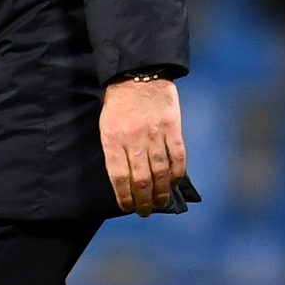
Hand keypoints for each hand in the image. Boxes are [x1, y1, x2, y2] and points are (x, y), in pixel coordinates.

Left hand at [100, 77, 186, 217]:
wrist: (138, 73)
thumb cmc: (118, 102)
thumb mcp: (106, 125)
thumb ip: (114, 149)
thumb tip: (123, 179)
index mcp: (112, 139)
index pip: (118, 177)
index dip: (124, 197)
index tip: (128, 207)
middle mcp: (133, 140)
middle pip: (140, 180)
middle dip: (143, 201)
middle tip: (145, 211)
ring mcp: (154, 134)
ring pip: (160, 172)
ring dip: (161, 193)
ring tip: (160, 203)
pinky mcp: (172, 128)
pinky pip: (177, 157)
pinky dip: (177, 174)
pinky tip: (175, 183)